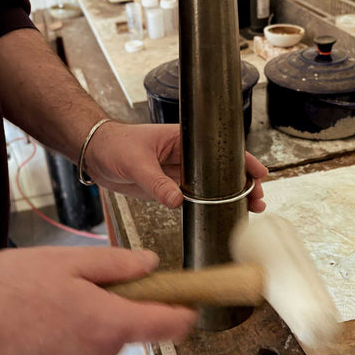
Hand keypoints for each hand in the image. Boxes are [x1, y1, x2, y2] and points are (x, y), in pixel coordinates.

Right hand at [0, 247, 195, 354]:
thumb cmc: (0, 297)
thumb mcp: (64, 262)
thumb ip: (116, 264)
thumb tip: (150, 264)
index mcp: (109, 325)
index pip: (172, 324)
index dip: (186, 306)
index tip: (191, 294)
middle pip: (130, 325)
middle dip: (116, 300)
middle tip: (81, 279)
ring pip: (99, 336)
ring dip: (86, 315)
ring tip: (46, 298)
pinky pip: (75, 352)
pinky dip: (66, 333)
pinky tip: (34, 318)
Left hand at [85, 122, 267, 211]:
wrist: (95, 155)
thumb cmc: (115, 145)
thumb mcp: (136, 162)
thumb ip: (156, 182)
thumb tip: (177, 200)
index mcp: (183, 140)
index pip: (220, 148)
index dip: (242, 160)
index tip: (259, 173)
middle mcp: (185, 156)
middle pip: (221, 170)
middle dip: (242, 184)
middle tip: (257, 199)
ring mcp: (178, 173)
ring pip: (211, 186)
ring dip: (228, 197)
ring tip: (248, 210)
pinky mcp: (169, 187)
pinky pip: (193, 198)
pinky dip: (207, 206)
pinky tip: (219, 214)